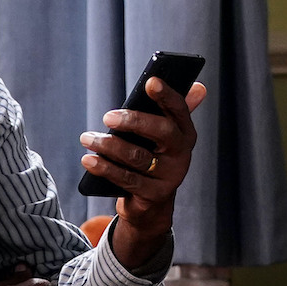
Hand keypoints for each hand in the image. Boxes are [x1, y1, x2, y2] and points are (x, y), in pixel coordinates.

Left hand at [80, 79, 207, 270]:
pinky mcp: (154, 195)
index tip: (150, 81)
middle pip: (161, 132)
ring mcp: (170, 176)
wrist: (152, 203)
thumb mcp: (164, 136)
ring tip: (87, 138)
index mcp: (186, 134)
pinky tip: (89, 159)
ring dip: (109, 146)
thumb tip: (199, 86)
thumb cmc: (154, 157)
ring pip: (137, 157)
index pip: (180, 109)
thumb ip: (174, 111)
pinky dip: (105, 168)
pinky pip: (126, 180)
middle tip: (107, 116)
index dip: (166, 95)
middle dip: (133, 121)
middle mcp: (183, 155)